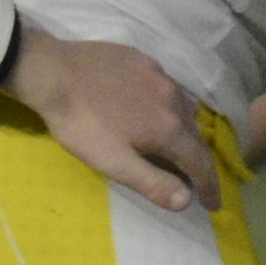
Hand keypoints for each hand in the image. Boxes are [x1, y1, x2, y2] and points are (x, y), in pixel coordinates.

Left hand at [4, 33, 219, 211]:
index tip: (213, 205)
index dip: (209, 187)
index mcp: (169, 128)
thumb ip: (152, 182)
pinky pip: (166, 86)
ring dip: (185, 130)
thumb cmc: (81, 124)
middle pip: (195, 135)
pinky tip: (153, 107)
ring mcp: (159, 75)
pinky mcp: (143, 60)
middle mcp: (173, 99)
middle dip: (198, 160)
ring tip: (177, 144)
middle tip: (195, 179)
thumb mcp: (113, 162)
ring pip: (183, 108)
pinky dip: (167, 105)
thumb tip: (187, 200)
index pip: (200, 163)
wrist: (52, 73)